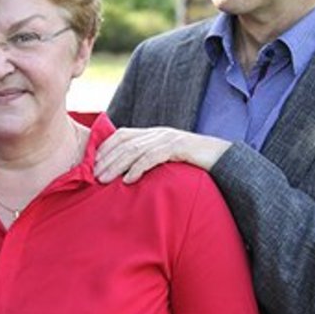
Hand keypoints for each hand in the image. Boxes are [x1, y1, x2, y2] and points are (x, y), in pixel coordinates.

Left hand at [94, 126, 231, 183]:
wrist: (224, 159)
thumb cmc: (193, 163)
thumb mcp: (166, 158)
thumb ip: (147, 159)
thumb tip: (124, 174)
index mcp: (152, 134)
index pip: (121, 135)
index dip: (104, 147)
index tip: (90, 162)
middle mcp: (157, 133)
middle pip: (124, 143)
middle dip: (105, 159)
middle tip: (92, 175)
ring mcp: (168, 138)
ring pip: (134, 150)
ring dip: (116, 165)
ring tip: (103, 180)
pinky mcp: (179, 147)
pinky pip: (153, 157)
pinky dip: (138, 168)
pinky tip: (128, 180)